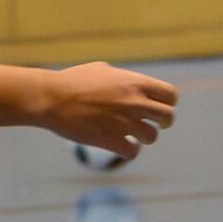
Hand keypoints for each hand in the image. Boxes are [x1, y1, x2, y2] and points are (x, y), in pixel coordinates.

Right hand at [38, 62, 178, 161]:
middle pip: (168, 117)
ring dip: (144, 137)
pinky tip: (121, 146)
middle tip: (153, 124)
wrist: (52, 98)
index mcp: (134, 82)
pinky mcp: (111, 140)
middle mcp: (134, 102)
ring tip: (132, 135)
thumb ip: (123, 78)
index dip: (168, 102)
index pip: (171, 95)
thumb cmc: (73, 81)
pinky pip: (133, 152)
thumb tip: (132, 84)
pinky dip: (130, 150)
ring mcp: (124, 122)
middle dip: (162, 122)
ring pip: (152, 137)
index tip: (159, 107)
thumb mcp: (102, 69)